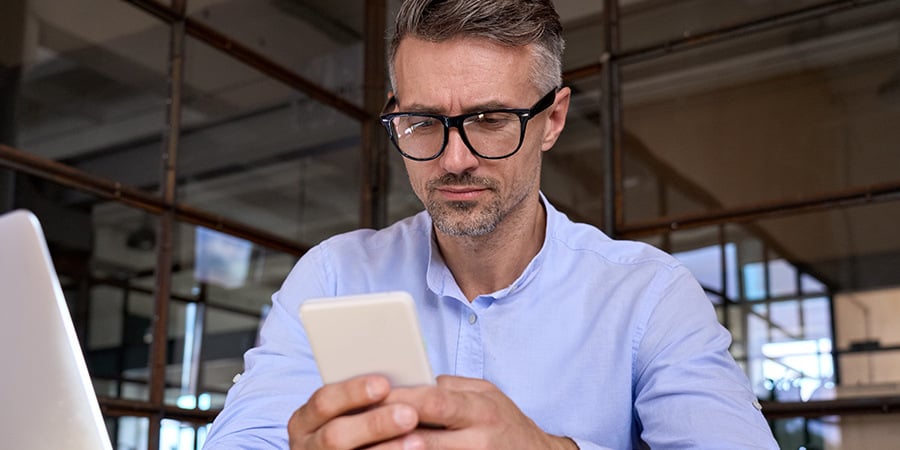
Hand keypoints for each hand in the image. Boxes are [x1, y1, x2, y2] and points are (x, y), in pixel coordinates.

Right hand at [287, 374, 422, 448]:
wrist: (343, 449)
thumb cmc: (349, 428)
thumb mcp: (341, 412)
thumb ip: (361, 399)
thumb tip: (392, 383)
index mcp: (305, 420)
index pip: (324, 401)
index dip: (353, 392)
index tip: (384, 384)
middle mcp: (307, 445)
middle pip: (335, 435)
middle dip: (374, 424)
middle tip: (409, 414)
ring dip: (388, 449)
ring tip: (418, 441)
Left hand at [385, 376, 577, 449]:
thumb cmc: (508, 424)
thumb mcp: (489, 396)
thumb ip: (453, 388)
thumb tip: (416, 382)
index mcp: (481, 409)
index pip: (435, 401)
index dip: (401, 399)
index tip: (371, 397)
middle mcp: (478, 439)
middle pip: (424, 438)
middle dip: (388, 434)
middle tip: (356, 430)